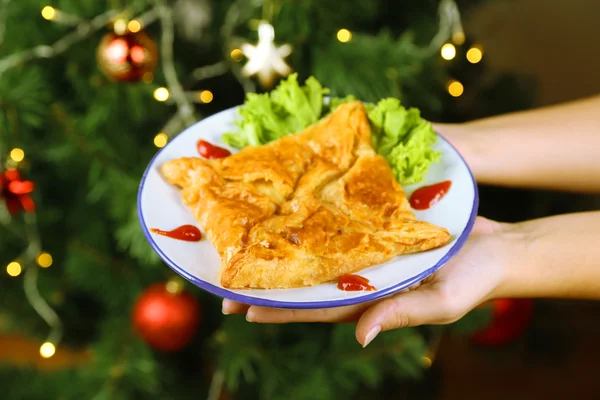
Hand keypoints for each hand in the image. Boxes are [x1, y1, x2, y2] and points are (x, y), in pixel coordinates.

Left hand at [222, 217, 525, 346]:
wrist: (498, 247)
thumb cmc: (476, 280)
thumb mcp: (443, 302)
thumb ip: (401, 315)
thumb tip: (360, 338)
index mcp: (371, 298)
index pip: (316, 306)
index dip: (279, 308)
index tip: (241, 308)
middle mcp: (362, 276)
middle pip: (306, 282)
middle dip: (267, 285)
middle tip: (223, 283)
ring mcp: (368, 253)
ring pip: (318, 253)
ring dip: (284, 250)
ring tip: (245, 245)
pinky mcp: (379, 228)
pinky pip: (342, 224)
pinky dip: (317, 220)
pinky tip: (294, 210)